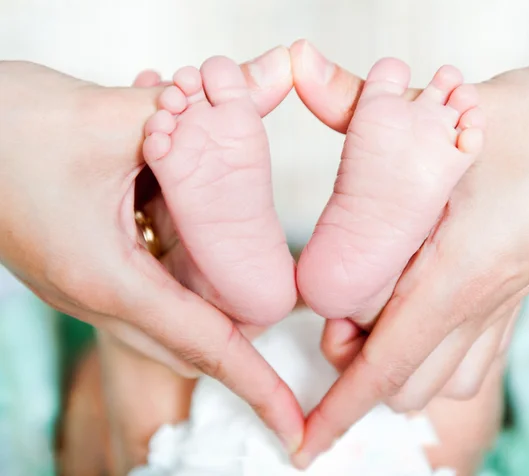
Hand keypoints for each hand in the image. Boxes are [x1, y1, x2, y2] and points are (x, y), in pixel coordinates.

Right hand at [0, 55, 303, 450]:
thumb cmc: (11, 129)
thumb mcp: (109, 122)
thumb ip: (188, 121)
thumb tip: (260, 86)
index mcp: (108, 280)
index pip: (206, 346)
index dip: (258, 387)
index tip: (294, 429)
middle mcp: (100, 296)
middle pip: (196, 336)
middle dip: (244, 325)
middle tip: (282, 293)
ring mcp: (91, 285)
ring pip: (175, 308)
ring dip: (212, 281)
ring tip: (235, 236)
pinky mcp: (88, 265)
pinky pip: (152, 279)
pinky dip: (182, 255)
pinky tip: (183, 207)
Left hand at [289, 42, 528, 465]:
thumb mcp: (445, 111)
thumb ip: (356, 101)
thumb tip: (297, 65)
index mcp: (453, 273)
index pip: (384, 365)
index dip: (338, 410)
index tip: (304, 441)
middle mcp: (476, 305)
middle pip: (403, 385)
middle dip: (358, 370)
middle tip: (338, 319)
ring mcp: (500, 309)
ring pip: (442, 384)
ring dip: (398, 367)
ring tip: (373, 319)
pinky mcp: (514, 299)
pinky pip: (475, 363)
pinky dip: (436, 360)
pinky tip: (419, 320)